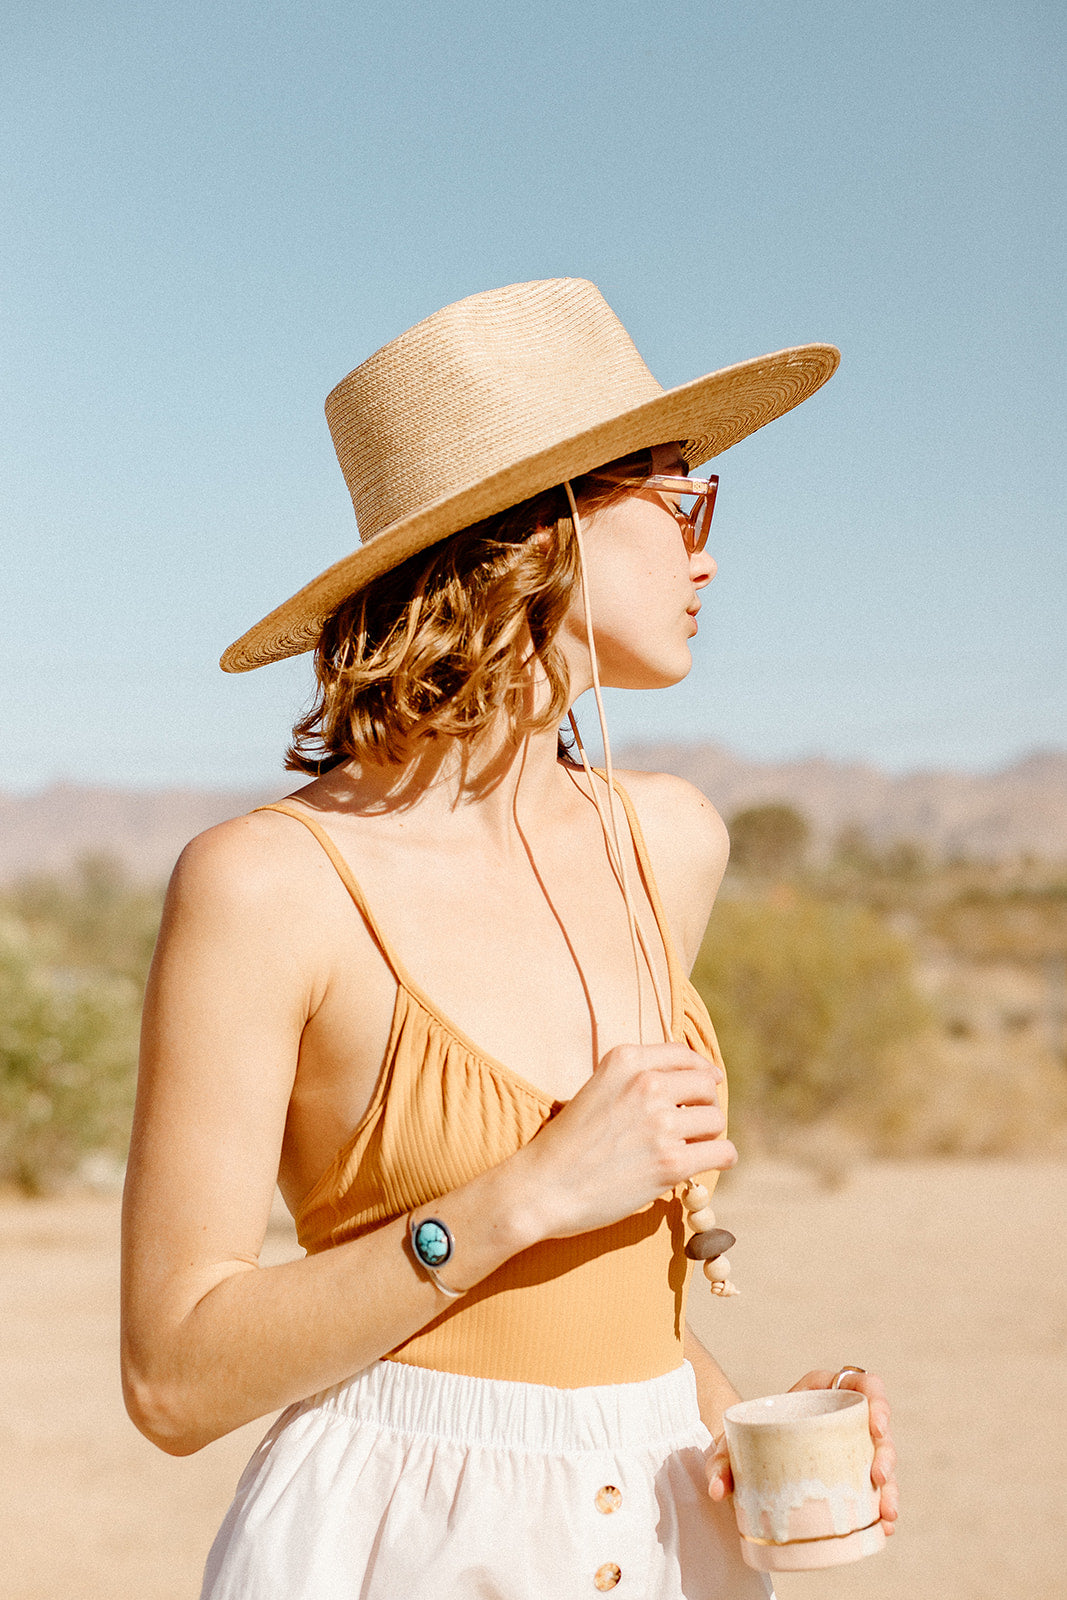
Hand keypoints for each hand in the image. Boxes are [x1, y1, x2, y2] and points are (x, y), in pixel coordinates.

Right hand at [513, 1041, 734, 1239]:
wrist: (541, 1187)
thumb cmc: (566, 1144)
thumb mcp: (596, 1088)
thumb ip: (634, 1079)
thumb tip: (687, 1084)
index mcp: (625, 1060)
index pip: (683, 1054)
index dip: (701, 1070)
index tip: (708, 1083)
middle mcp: (645, 1084)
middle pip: (705, 1085)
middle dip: (704, 1105)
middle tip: (694, 1126)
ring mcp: (660, 1123)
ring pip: (715, 1120)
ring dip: (709, 1135)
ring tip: (692, 1148)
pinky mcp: (670, 1162)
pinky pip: (723, 1152)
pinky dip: (720, 1159)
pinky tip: (707, 1164)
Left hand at [706, 1368, 898, 1536]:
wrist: (743, 1462)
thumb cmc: (743, 1440)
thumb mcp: (730, 1443)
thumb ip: (721, 1459)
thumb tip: (717, 1489)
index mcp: (820, 1392)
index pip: (859, 1383)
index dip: (876, 1399)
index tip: (875, 1425)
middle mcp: (840, 1419)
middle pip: (878, 1426)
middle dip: (886, 1452)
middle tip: (878, 1476)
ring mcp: (849, 1449)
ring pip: (882, 1461)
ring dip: (890, 1487)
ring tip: (887, 1514)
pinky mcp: (850, 1477)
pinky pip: (874, 1490)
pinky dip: (881, 1508)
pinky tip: (883, 1529)